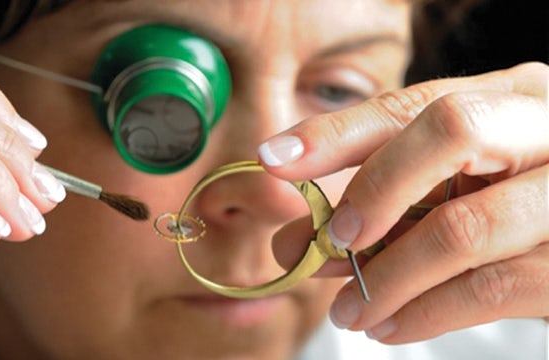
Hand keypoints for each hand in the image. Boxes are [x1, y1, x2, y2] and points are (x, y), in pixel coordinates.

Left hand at [261, 62, 548, 342]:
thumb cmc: (514, 208)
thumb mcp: (457, 190)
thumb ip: (386, 205)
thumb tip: (298, 239)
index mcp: (511, 97)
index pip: (411, 104)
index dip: (336, 132)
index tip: (275, 161)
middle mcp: (547, 128)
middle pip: (451, 129)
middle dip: (374, 188)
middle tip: (331, 241)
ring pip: (463, 228)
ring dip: (385, 278)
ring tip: (346, 311)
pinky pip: (489, 289)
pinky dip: (425, 313)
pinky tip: (389, 326)